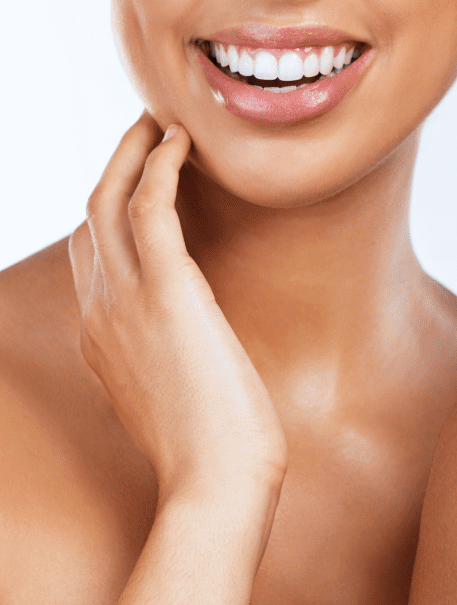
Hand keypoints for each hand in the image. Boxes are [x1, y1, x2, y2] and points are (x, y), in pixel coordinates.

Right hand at [70, 114, 287, 503]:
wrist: (217, 484)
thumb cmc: (213, 453)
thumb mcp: (176, 398)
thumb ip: (168, 362)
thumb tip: (190, 343)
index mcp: (101, 339)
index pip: (94, 256)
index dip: (114, 211)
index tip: (145, 179)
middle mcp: (99, 314)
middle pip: (90, 218)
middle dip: (114, 168)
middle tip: (147, 130)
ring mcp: (125, 303)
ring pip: (107, 201)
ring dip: (131, 153)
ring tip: (161, 120)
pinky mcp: (166, 293)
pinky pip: (148, 209)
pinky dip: (159, 166)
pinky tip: (181, 142)